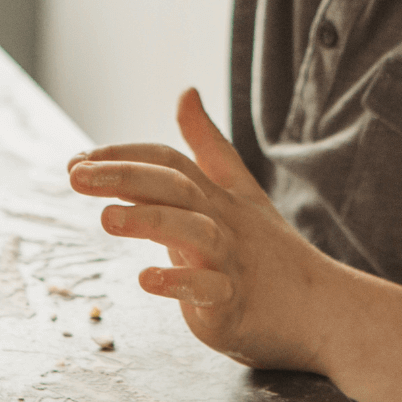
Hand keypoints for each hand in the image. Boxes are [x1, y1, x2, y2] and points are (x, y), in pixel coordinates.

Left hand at [68, 88, 337, 372]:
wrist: (326, 310)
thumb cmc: (272, 252)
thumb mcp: (240, 191)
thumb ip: (208, 145)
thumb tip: (185, 91)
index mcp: (218, 197)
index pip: (169, 162)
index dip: (125, 155)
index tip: (79, 159)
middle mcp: (223, 222)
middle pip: (175, 187)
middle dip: (123, 176)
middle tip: (74, 175)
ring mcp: (230, 263)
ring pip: (192, 232)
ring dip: (149, 221)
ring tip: (106, 218)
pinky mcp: (235, 306)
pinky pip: (209, 290)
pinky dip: (179, 282)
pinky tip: (147, 278)